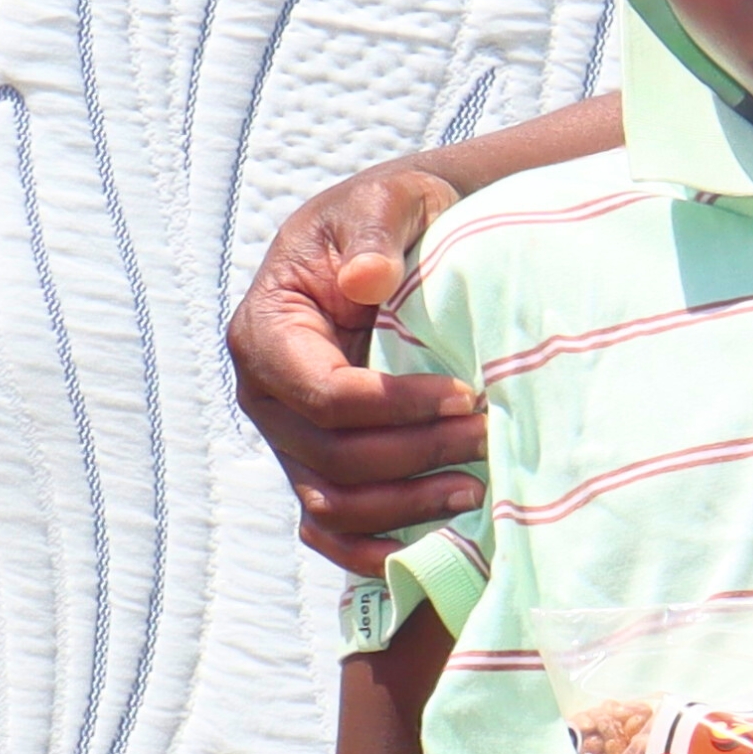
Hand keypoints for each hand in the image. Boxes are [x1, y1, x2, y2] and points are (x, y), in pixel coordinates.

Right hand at [231, 164, 481, 572]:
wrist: (397, 243)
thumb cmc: (389, 218)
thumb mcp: (385, 203)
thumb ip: (374, 235)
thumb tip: (366, 280)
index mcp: (266, 333)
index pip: (324, 395)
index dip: (396, 405)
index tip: (465, 393)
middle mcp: (266, 396)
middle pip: (333, 456)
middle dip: (416, 455)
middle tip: (486, 437)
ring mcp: (286, 439)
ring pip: (332, 502)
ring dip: (405, 507)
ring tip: (475, 489)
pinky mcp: (314, 467)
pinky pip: (329, 529)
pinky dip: (371, 550)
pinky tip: (429, 548)